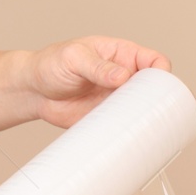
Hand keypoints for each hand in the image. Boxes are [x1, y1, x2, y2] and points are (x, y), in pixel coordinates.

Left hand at [16, 36, 172, 127]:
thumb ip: (97, 66)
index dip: (162, 73)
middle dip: (158, 102)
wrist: (33, 91)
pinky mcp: (108, 119)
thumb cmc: (51, 64)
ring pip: (143, 111)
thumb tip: (122, 76)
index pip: (154, 61)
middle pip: (154, 90)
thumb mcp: (73, 58)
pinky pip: (125, 127)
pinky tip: (127, 139)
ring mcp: (118, 100)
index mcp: (122, 55)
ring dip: (144, 120)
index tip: (156, 85)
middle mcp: (125, 78)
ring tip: (138, 128)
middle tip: (148, 112)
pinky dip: (129, 134)